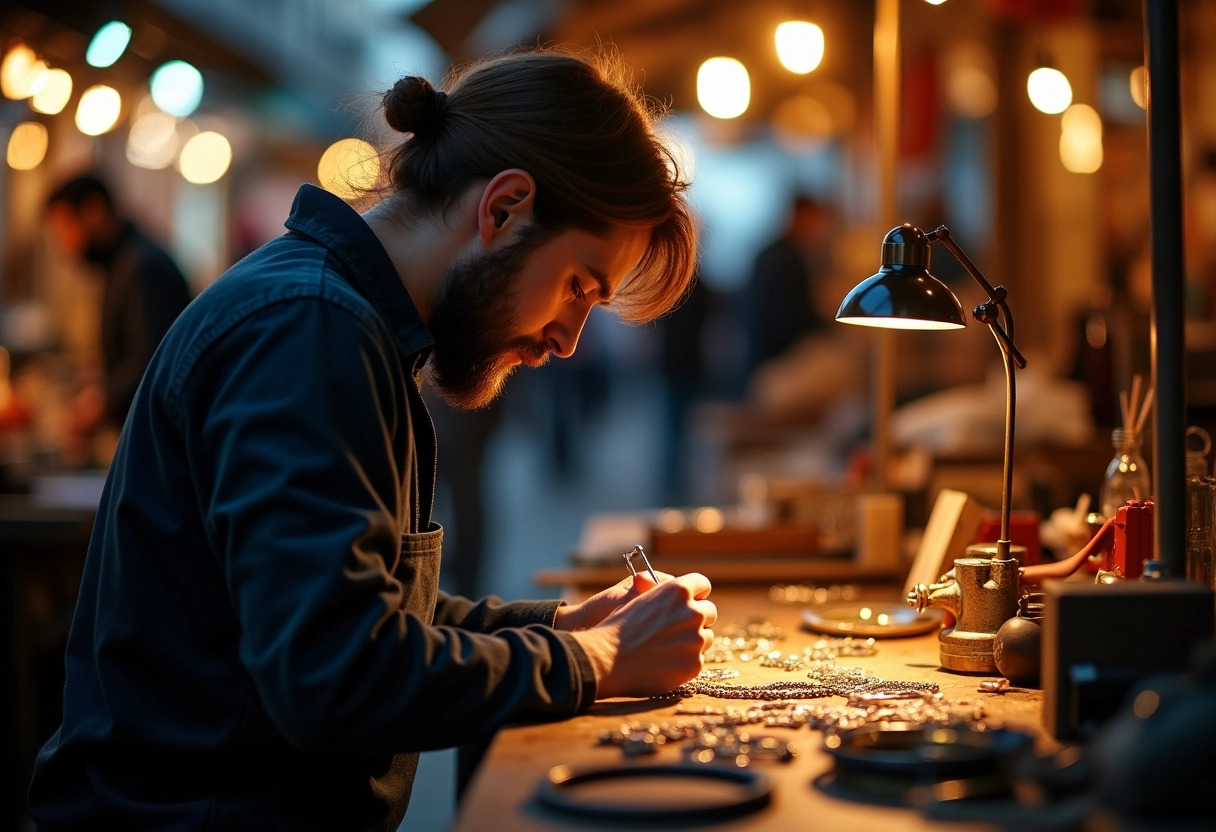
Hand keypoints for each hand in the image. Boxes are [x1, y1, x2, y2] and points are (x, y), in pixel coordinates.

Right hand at [569, 572, 715, 698]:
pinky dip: (685, 661)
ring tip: (666, 647)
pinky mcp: (694, 664)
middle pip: (709, 611)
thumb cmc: (618, 626)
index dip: (695, 593)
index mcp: (678, 590)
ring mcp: (696, 639)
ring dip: (693, 640)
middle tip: (677, 628)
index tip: (689, 602)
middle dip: (697, 618)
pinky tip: (663, 663)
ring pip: (706, 637)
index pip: (702, 584)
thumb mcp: (638, 597)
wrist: (607, 659)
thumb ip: (662, 591)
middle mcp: (692, 612)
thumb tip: (678, 589)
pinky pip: (697, 660)